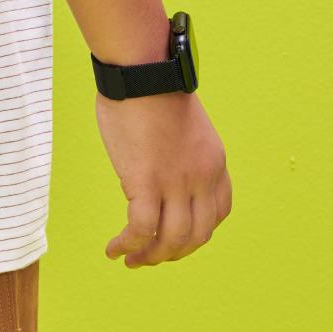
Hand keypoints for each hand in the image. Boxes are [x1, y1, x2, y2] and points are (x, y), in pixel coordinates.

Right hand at [96, 90, 231, 267]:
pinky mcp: (146, 181)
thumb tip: (156, 168)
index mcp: (214, 162)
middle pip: (197, 236)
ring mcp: (176, 182)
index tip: (175, 235)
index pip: (219, 213)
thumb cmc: (151, 88)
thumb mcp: (183, 126)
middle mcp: (202, 178)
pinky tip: (113, 249)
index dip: (198, 232)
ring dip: (150, 257)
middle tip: (149, 258)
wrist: (143, 70)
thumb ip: (179, 152)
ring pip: (171, 239)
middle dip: (173, 254)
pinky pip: (141, 229)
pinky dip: (127, 245)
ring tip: (131, 260)